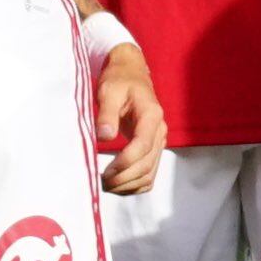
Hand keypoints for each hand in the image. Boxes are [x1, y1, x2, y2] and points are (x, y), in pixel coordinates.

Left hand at [93, 43, 166, 196]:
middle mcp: (160, 130)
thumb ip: (107, 113)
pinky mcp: (153, 148)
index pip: (143, 146)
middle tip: (100, 182)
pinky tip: (117, 185)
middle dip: (123, 177)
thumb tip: (104, 136)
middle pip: (147, 164)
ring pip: (149, 173)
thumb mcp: (109, 91)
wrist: (130, 74)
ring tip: (105, 186)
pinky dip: (135, 185)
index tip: (105, 171)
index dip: (125, 162)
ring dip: (128, 184)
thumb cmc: (119, 80)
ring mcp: (159, 141)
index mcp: (151, 115)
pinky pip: (149, 174)